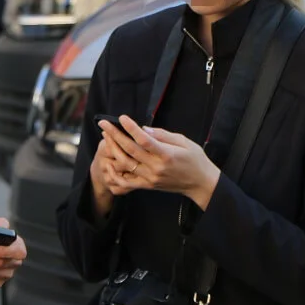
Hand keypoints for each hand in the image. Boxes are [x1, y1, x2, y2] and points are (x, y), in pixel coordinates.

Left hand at [97, 115, 221, 209]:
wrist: (200, 184)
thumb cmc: (195, 160)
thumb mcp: (184, 142)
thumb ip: (163, 135)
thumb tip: (143, 129)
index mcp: (166, 154)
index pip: (144, 140)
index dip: (131, 128)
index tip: (121, 118)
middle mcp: (156, 167)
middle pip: (130, 150)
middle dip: (115, 135)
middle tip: (104, 124)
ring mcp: (150, 178)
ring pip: (125, 163)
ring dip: (113, 149)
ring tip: (106, 137)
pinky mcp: (147, 185)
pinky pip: (127, 181)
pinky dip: (115, 173)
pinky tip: (109, 162)